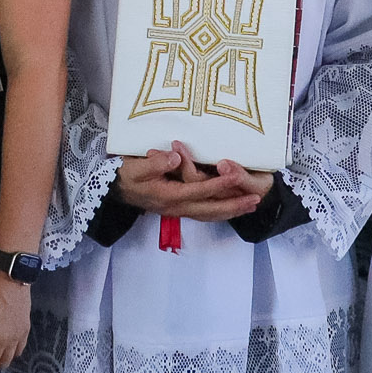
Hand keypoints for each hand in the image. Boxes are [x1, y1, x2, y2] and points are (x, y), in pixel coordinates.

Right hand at [114, 142, 272, 223]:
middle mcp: (177, 207)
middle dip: (234, 204)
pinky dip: (220, 213)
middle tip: (256, 199)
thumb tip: (176, 158)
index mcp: (170, 196)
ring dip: (231, 211)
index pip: (200, 190)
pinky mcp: (178, 209)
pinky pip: (204, 214)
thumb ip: (156, 163)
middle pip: (211, 209)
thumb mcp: (137, 167)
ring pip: (210, 214)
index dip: (220, 184)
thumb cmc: (126, 176)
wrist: (115, 190)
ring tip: (250, 206)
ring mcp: (178, 210)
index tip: (237, 176)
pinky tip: (231, 210)